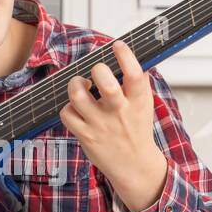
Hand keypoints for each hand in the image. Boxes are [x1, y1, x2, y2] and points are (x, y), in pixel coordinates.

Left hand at [60, 39, 167, 211]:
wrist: (134, 165)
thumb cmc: (136, 129)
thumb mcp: (144, 106)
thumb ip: (136, 83)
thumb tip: (127, 54)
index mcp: (139, 102)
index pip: (135, 74)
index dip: (125, 56)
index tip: (117, 46)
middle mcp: (120, 113)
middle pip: (106, 84)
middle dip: (98, 70)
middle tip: (96, 71)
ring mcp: (101, 125)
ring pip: (78, 96)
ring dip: (76, 84)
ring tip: (81, 84)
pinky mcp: (86, 135)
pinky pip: (67, 113)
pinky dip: (69, 106)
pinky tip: (77, 107)